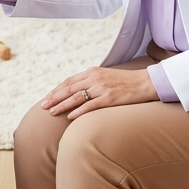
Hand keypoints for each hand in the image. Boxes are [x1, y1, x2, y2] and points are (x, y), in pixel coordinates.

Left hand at [41, 66, 158, 119]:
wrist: (145, 83)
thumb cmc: (125, 82)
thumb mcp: (106, 77)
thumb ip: (92, 82)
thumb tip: (77, 91)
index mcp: (92, 72)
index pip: (69, 81)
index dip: (56, 90)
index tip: (47, 98)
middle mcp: (95, 78)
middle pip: (69, 88)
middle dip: (54, 97)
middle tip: (43, 106)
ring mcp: (102, 88)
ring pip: (76, 97)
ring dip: (62, 105)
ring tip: (51, 112)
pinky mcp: (109, 98)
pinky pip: (90, 105)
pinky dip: (78, 111)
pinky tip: (70, 117)